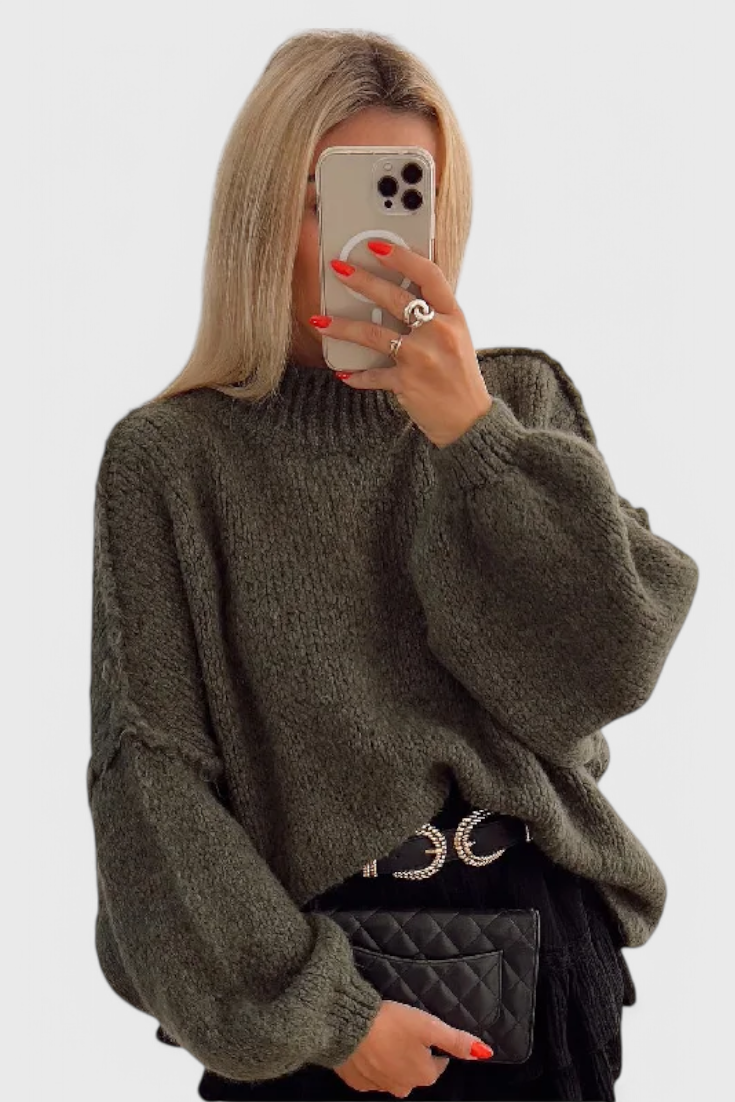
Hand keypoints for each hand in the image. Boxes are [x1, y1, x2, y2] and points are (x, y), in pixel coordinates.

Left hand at [308, 241, 492, 447]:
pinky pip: (372, 375)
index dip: (402, 257)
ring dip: (343, 327)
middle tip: (339, 269)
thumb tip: (398, 291)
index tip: (377, 246)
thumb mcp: (457, 336)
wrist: (468, 420)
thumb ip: (434, 314)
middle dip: (362, 281)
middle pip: (394, 298)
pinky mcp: (407, 383)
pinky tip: (343, 373)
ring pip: (373, 334)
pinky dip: (356, 375)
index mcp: (453, 315)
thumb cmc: (459, 375)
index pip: (429, 275)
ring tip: (320, 322)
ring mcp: (422, 358)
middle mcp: (439, 332)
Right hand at [332, 999, 492, 1097]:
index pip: (438, 1065)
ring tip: (386, 1036)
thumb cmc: (392, 1024)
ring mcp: (379, 1087)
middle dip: (413, 1055)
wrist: (347, 1026)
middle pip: (415, 1071)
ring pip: (393, 1074)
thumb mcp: (429, 1026)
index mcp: (423, 1075)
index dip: (434, 1047)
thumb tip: (484, 1053)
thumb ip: (456, 1040)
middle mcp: (403, 1087)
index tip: (425, 1032)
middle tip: (404, 1030)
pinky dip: (373, 1063)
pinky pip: (371, 1074)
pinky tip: (369, 1046)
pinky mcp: (358, 1082)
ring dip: (393, 1059)